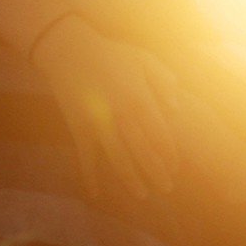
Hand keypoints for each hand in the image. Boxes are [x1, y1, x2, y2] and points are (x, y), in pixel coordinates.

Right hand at [29, 16, 182, 200]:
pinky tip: (95, 194)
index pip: (160, 134)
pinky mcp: (78, 128)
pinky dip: (90, 177)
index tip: (176, 167)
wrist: (69, 50)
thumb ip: (163, 81)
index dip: (169, 154)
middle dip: (156, 172)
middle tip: (166, 188)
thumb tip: (176, 109)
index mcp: (139, 97)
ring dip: (131, 179)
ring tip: (142, 194)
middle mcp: (121, 114)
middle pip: (143, 151)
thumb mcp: (143, 59)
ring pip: (118, 159)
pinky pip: (85, 157)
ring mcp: (98, 123)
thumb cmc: (110, 53)